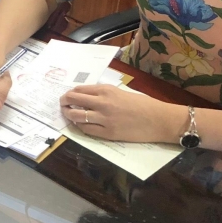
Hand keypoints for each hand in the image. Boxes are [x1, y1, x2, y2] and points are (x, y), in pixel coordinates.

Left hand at [60, 84, 182, 142]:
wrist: (159, 120)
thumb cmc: (144, 105)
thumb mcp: (122, 93)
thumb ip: (104, 94)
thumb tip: (88, 97)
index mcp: (106, 90)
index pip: (80, 89)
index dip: (71, 93)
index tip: (68, 95)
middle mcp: (102, 103)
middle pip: (74, 100)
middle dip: (64, 101)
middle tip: (62, 104)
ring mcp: (104, 119)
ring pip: (77, 116)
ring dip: (69, 114)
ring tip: (68, 114)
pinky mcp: (108, 133)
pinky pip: (87, 129)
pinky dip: (80, 126)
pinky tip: (80, 125)